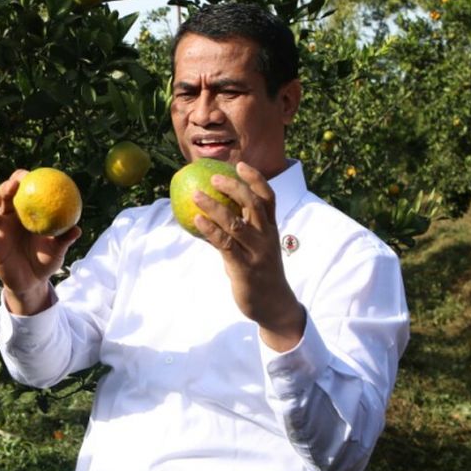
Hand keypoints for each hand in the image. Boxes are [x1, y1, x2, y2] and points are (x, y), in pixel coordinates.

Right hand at [0, 169, 81, 315]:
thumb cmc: (47, 259)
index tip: (29, 175)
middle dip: (7, 185)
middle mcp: (9, 215)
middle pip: (3, 194)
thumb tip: (77, 230)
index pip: (21, 187)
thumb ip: (64, 239)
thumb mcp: (57, 250)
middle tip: (14, 184)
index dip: (23, 178)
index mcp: (26, 209)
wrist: (33, 281)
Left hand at [192, 161, 305, 350]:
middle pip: (253, 204)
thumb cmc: (260, 273)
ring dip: (215, 207)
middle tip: (214, 177)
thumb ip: (242, 230)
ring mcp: (256, 252)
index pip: (268, 198)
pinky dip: (211, 230)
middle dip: (235, 187)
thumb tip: (215, 212)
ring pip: (236, 223)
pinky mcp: (244, 268)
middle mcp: (266, 237)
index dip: (255, 179)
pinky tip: (197, 220)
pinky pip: (225, 245)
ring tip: (196, 195)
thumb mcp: (257, 247)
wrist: (274, 306)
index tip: (240, 165)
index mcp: (271, 229)